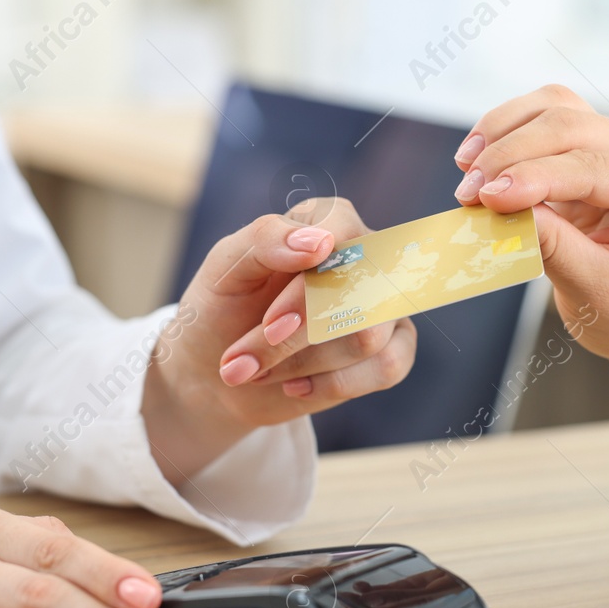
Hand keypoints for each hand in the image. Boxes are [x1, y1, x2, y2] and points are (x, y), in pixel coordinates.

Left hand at [142, 197, 416, 481]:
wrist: (216, 373)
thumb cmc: (222, 310)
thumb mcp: (224, 269)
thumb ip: (266, 239)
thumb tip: (321, 243)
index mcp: (328, 222)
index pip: (344, 232)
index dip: (310, 285)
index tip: (272, 323)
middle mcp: (366, 256)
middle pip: (358, 291)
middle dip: (296, 337)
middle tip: (241, 362)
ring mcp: (385, 304)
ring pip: (368, 337)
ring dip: (301, 363)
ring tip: (257, 371)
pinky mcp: (393, 349)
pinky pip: (388, 366)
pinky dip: (332, 385)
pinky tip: (296, 385)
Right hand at [454, 84, 608, 436]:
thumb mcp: (598, 293)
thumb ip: (556, 249)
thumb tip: (505, 210)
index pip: (594, 168)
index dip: (535, 177)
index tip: (486, 198)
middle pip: (571, 126)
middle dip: (510, 156)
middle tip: (466, 196)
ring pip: (554, 107)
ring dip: (503, 132)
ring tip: (466, 171)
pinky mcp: (591, 142)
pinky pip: (544, 115)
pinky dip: (506, 130)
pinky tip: (477, 159)